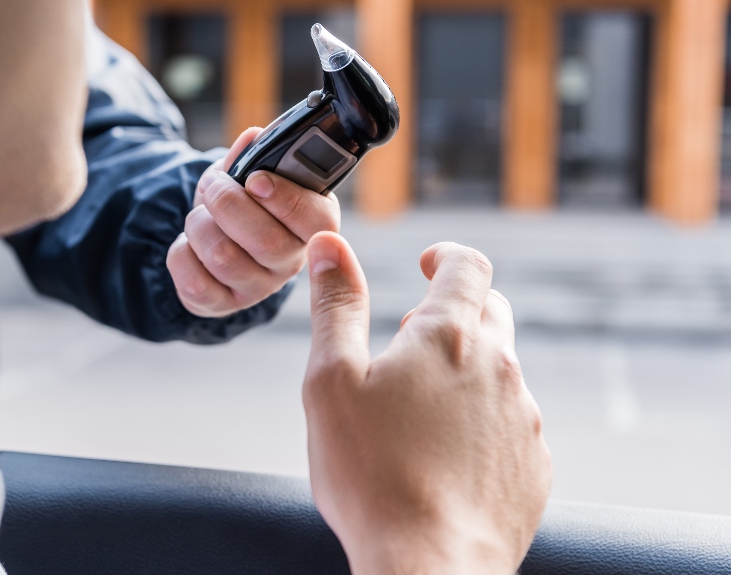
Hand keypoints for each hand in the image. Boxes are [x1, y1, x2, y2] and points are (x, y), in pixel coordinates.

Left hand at [166, 127, 340, 316]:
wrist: (213, 238)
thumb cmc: (242, 203)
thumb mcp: (248, 174)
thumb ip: (252, 156)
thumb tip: (252, 138)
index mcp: (312, 224)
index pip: (318, 221)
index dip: (285, 199)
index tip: (255, 180)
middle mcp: (292, 261)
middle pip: (266, 241)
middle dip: (227, 204)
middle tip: (214, 187)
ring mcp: (259, 288)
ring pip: (224, 257)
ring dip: (199, 225)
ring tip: (200, 216)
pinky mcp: (224, 305)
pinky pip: (195, 282)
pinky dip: (181, 254)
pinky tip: (189, 245)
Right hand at [303, 234, 551, 574]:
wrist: (429, 565)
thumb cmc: (370, 474)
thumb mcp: (331, 380)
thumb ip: (334, 306)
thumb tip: (328, 247)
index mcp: (449, 338)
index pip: (468, 266)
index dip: (447, 256)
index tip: (428, 264)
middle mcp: (500, 369)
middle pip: (491, 314)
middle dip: (455, 312)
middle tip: (412, 338)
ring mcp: (523, 419)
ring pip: (501, 373)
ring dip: (466, 372)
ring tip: (419, 411)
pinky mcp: (534, 466)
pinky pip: (510, 425)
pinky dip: (482, 422)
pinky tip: (445, 456)